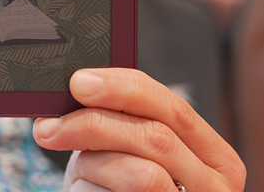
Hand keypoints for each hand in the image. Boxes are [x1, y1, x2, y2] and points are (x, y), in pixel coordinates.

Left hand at [34, 68, 244, 191]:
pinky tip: (85, 191)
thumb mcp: (129, 152)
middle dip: (94, 125)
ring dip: (94, 167)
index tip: (79, 82)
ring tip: (78, 172)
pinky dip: (91, 191)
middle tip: (48, 127)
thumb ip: (122, 122)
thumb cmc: (119, 190)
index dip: (124, 89)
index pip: (174, 107)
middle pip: (156, 137)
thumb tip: (80, 85)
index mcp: (214, 156)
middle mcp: (215, 186)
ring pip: (142, 174)